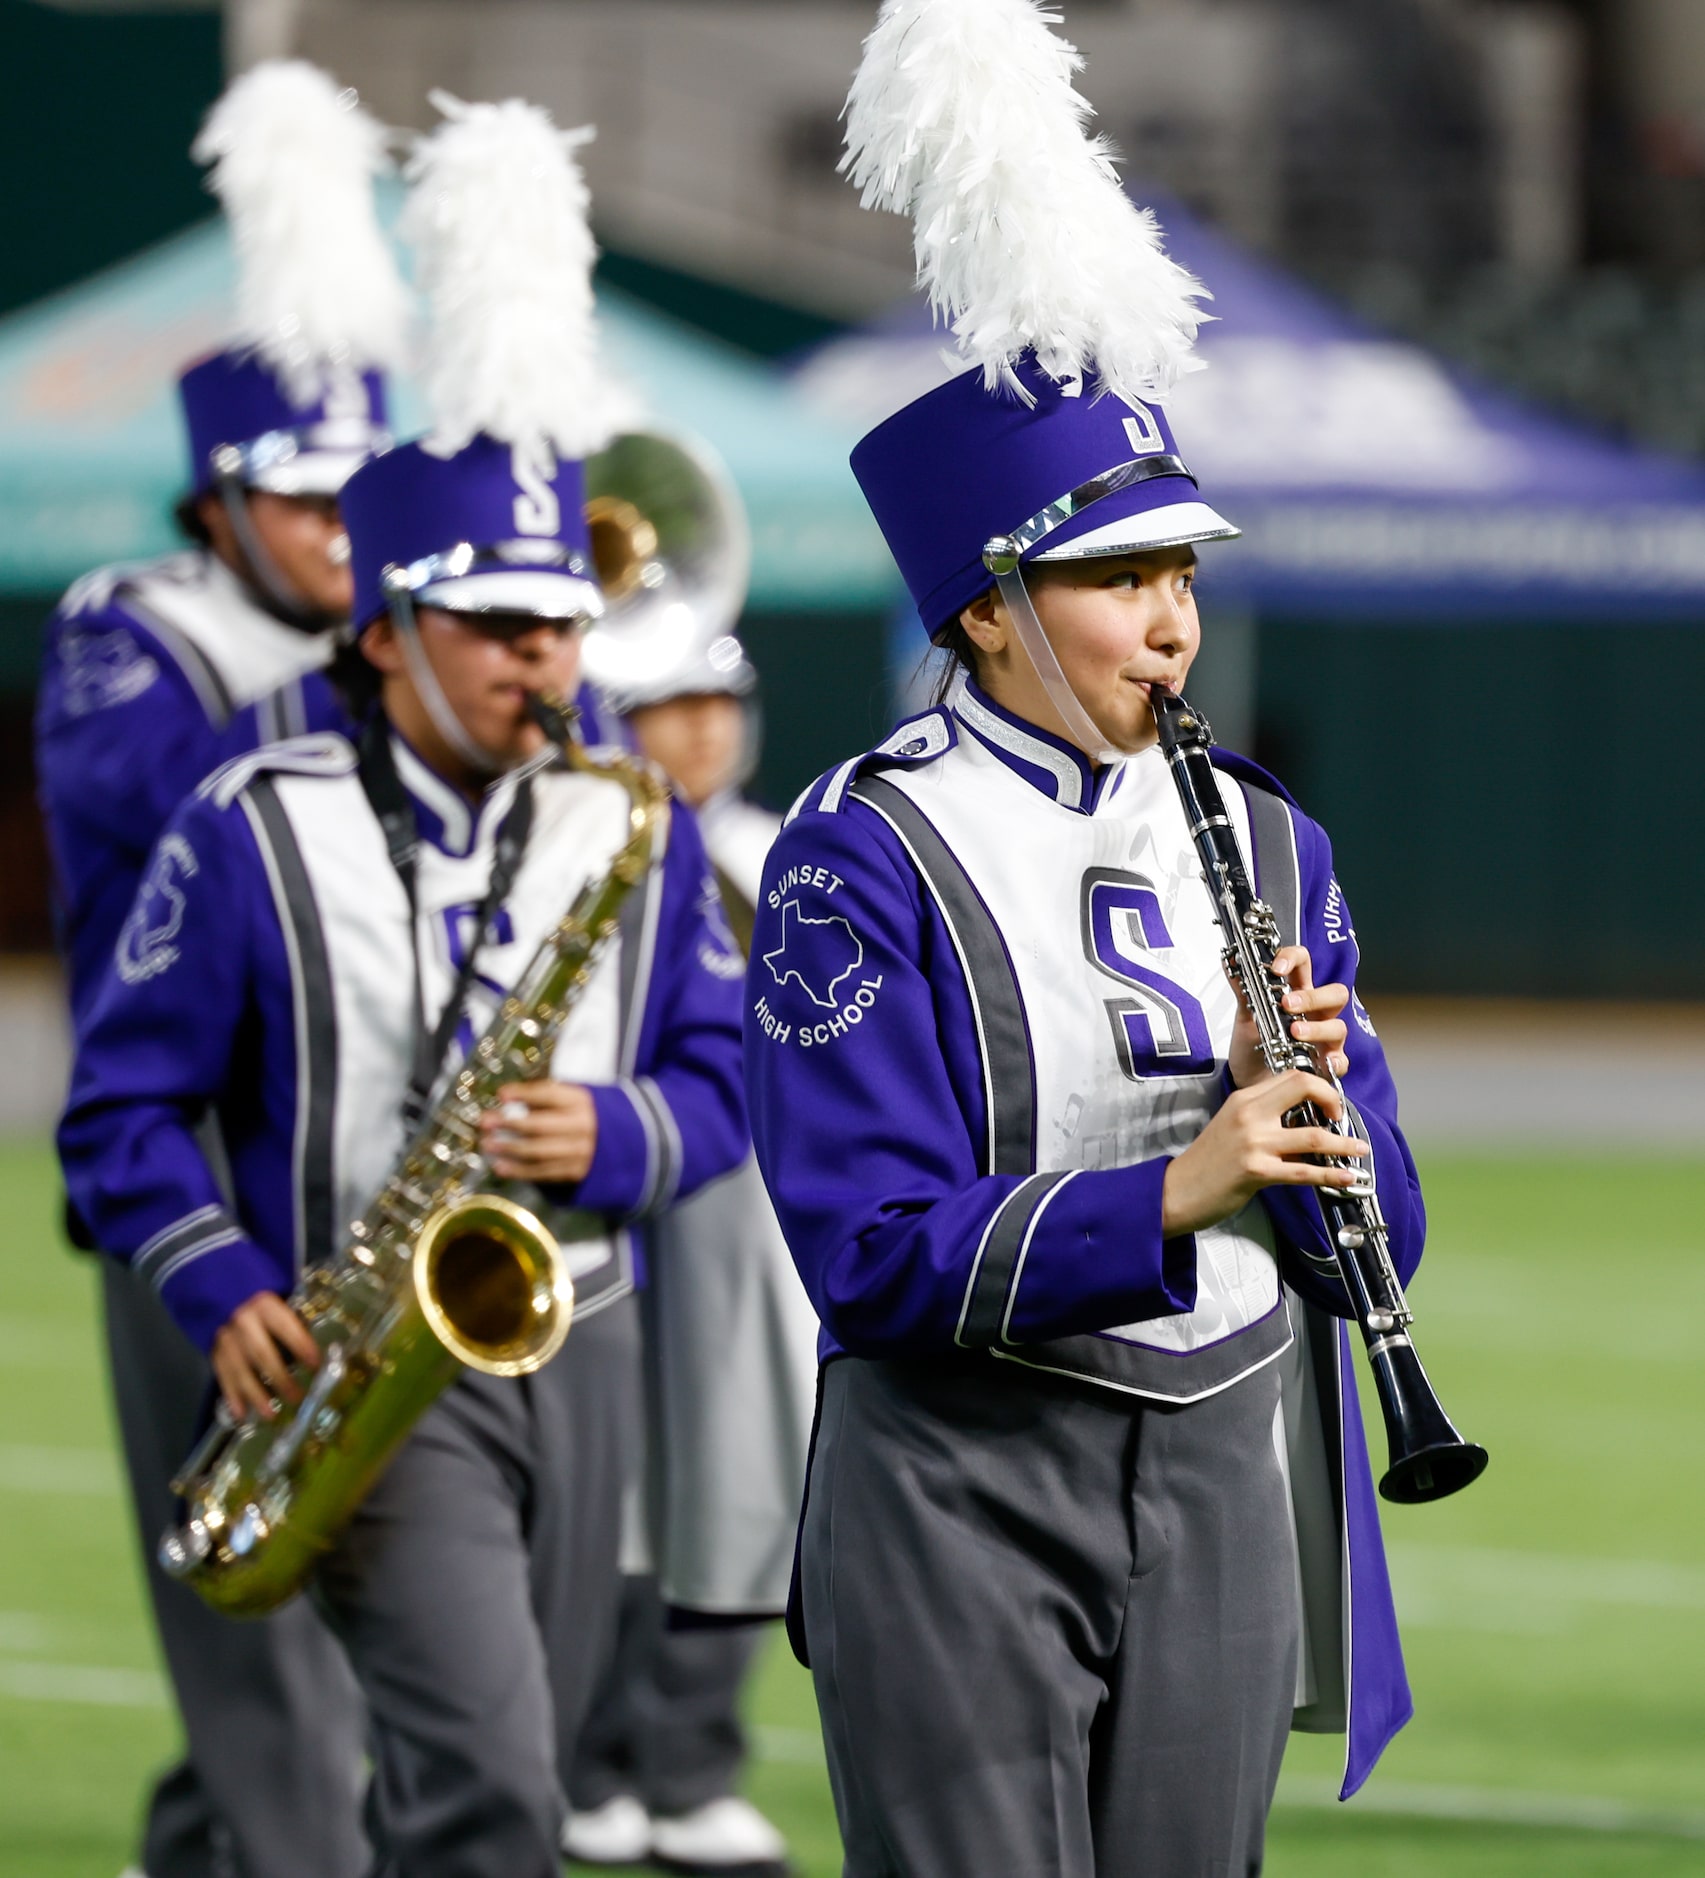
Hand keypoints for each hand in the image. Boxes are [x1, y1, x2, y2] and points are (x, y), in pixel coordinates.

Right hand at [211, 1293, 319, 1421]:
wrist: (224, 1298)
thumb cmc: (265, 1306)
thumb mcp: (281, 1303)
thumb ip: (296, 1323)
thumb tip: (324, 1348)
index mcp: (265, 1306)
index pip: (284, 1326)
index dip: (299, 1344)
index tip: (314, 1364)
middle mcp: (243, 1322)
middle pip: (261, 1352)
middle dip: (279, 1377)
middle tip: (296, 1397)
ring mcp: (226, 1339)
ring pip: (240, 1370)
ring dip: (255, 1395)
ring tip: (270, 1415)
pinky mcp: (214, 1354)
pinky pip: (223, 1377)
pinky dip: (231, 1397)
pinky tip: (241, 1415)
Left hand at [480, 1081, 597, 1183]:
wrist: (620, 1144)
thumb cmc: (585, 1116)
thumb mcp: (574, 1099)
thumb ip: (546, 1098)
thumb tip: (508, 1101)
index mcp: (581, 1101)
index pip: (549, 1094)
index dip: (524, 1093)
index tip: (501, 1094)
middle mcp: (582, 1125)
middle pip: (540, 1125)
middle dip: (510, 1123)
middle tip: (485, 1122)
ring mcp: (580, 1151)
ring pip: (539, 1151)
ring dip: (510, 1149)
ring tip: (488, 1145)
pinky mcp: (575, 1172)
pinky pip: (543, 1172)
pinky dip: (520, 1171)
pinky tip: (500, 1167)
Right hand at [1161, 1068, 1369, 1238]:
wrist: (1178, 1189)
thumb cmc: (1206, 1162)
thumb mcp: (1231, 1124)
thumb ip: (1262, 1115)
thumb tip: (1301, 1118)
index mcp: (1243, 1099)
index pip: (1289, 1076)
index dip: (1318, 1085)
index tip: (1329, 1102)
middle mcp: (1249, 1114)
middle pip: (1303, 1089)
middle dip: (1333, 1101)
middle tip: (1342, 1117)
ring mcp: (1253, 1142)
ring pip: (1312, 1136)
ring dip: (1343, 1144)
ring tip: (1359, 1149)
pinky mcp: (1257, 1171)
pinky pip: (1303, 1172)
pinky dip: (1330, 1175)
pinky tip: (1345, 1177)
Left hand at [1227, 945, 1352, 1089]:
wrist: (1248, 1080)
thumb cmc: (1252, 1045)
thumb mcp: (1245, 1016)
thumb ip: (1242, 989)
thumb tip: (1231, 961)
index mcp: (1297, 994)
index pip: (1304, 964)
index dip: (1293, 959)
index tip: (1276, 968)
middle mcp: (1315, 1013)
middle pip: (1335, 993)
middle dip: (1313, 997)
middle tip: (1288, 1004)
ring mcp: (1324, 1039)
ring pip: (1338, 1026)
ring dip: (1317, 1028)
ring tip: (1294, 1033)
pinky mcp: (1325, 1065)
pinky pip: (1340, 1062)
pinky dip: (1334, 1061)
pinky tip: (1321, 1062)